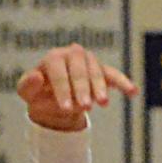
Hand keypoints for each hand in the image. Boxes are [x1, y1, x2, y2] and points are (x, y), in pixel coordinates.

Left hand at [17, 43, 137, 131]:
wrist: (54, 103)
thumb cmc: (39, 96)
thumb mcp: (28, 94)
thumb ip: (28, 86)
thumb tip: (37, 76)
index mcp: (54, 58)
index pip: (59, 69)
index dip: (62, 88)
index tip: (65, 107)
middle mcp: (73, 55)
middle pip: (79, 68)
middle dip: (83, 88)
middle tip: (85, 107)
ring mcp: (89, 62)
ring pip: (96, 70)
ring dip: (100, 87)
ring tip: (102, 104)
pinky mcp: (102, 72)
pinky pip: (113, 76)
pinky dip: (123, 83)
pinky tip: (133, 92)